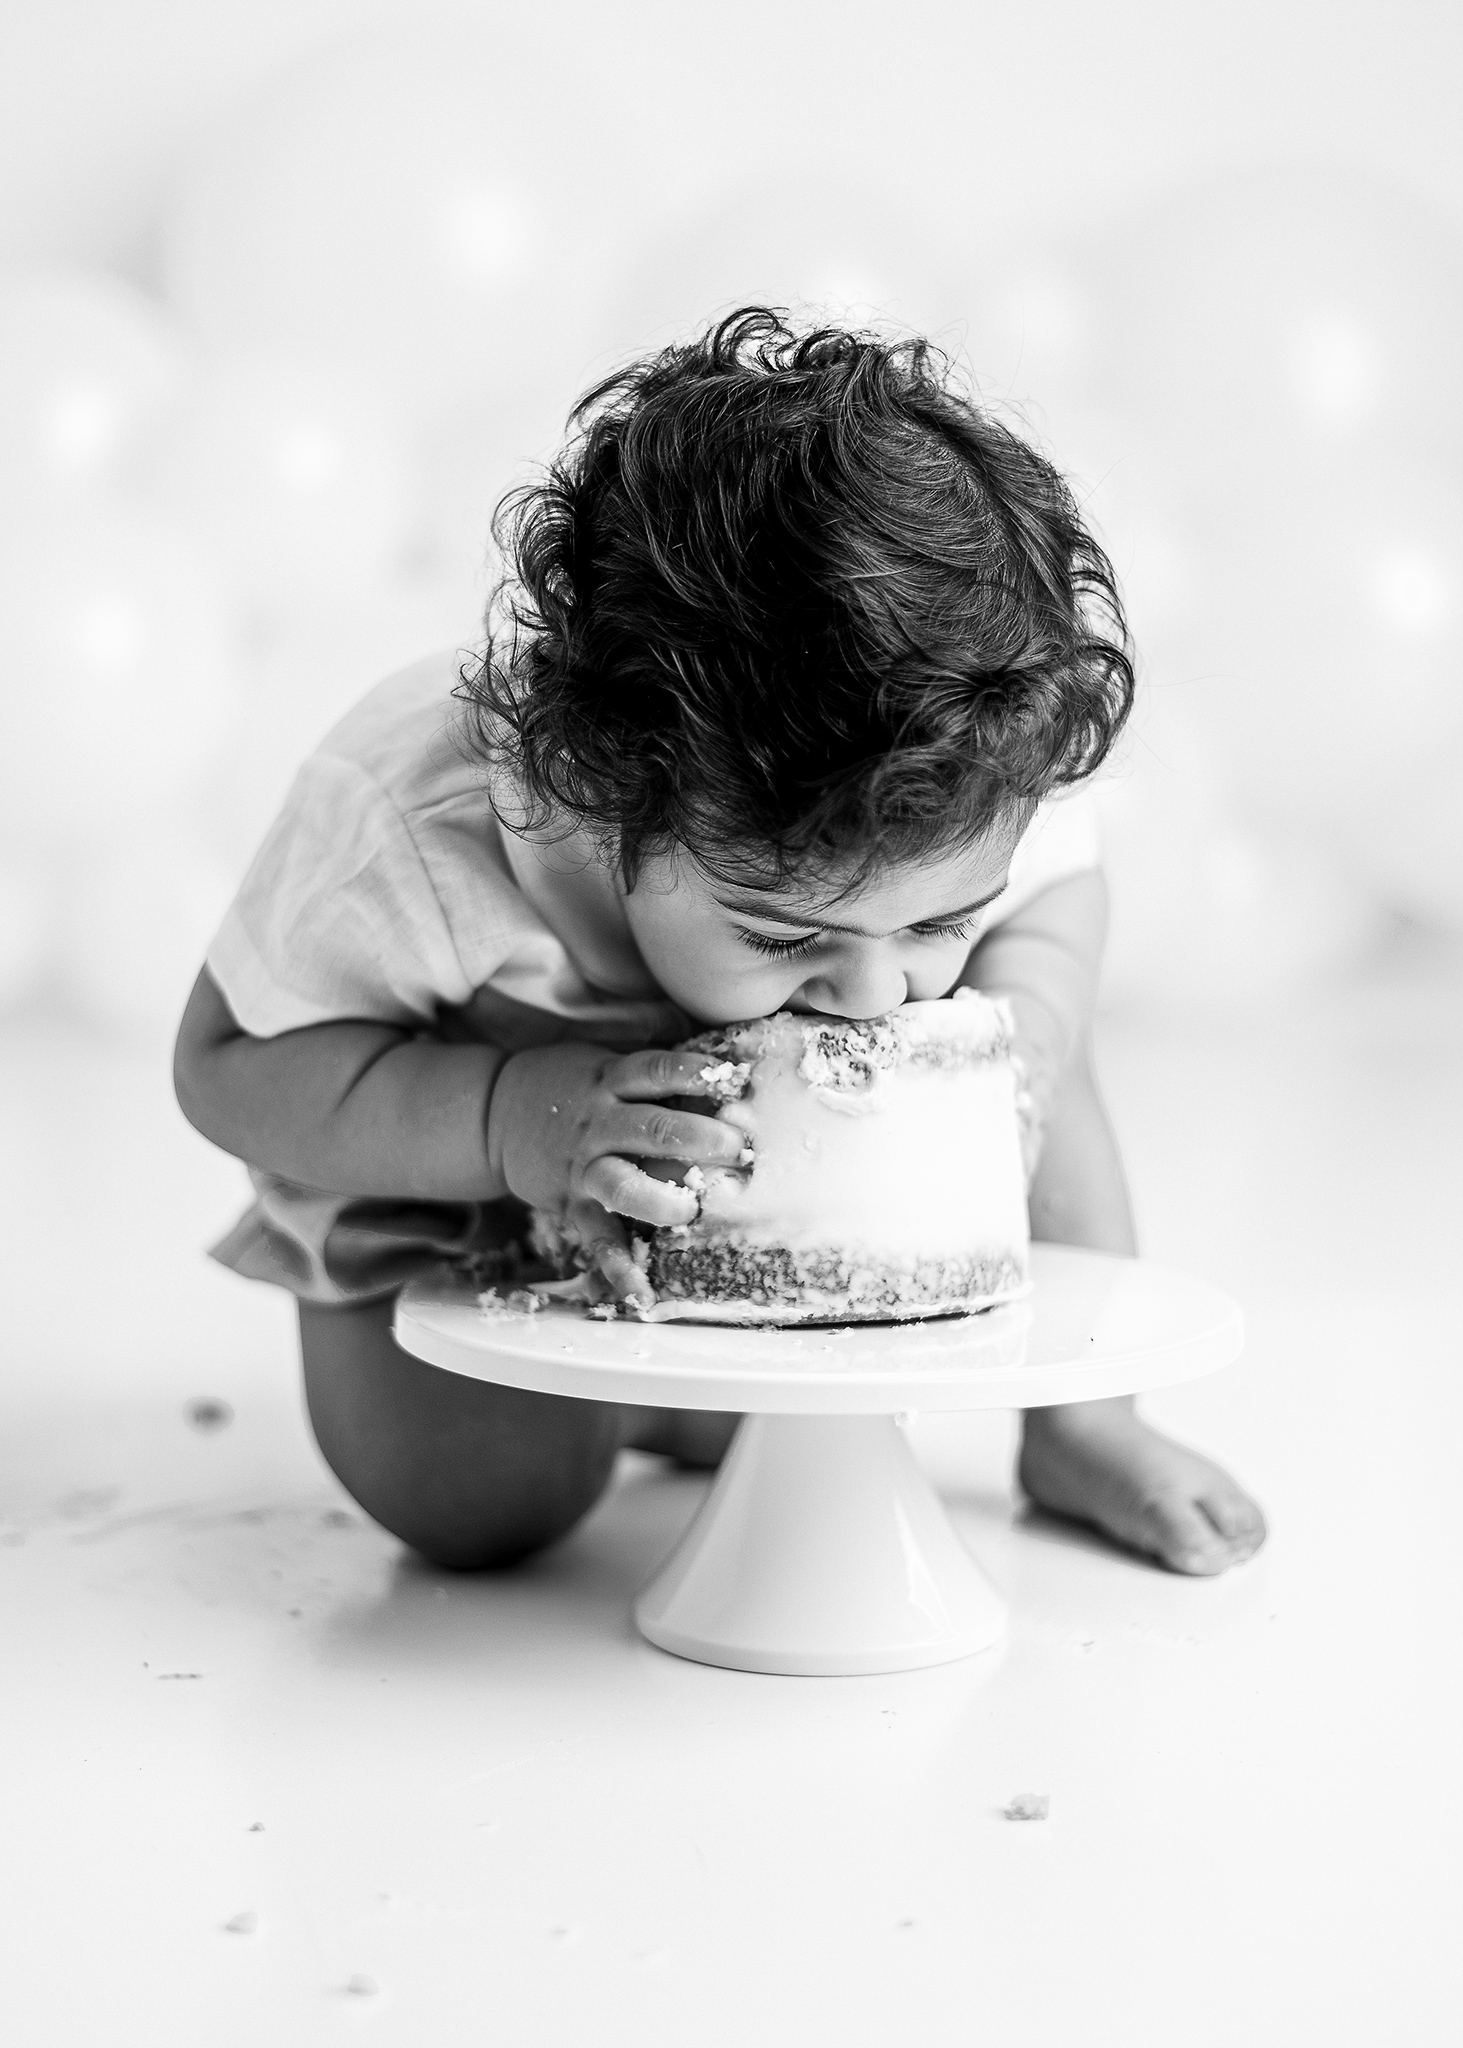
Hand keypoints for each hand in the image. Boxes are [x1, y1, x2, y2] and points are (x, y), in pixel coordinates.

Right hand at [489, 1042, 747, 1304]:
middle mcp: (599, 1124)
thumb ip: (649, 1056)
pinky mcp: (572, 1205)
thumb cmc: (570, 1084)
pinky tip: (643, 1294)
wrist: (494, 1115)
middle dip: (702, 1140)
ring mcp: (584, 1166)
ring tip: (694, 1211)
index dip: (697, 1073)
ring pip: (624, 1185)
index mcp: (611, 1080)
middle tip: (741, 1149)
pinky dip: (618, 1269)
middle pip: (654, 1129)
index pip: (657, 1071)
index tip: (737, 1077)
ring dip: (664, 1200)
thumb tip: (711, 1049)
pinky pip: (598, 1239)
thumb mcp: (603, 1056)